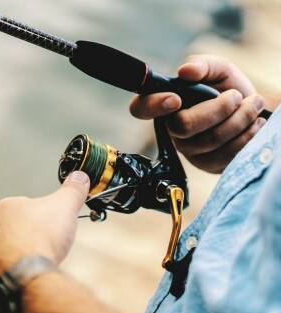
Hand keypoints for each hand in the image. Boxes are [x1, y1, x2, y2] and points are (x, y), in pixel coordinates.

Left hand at [0, 171, 89, 294]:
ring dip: (30, 252)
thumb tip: (80, 177)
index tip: (57, 222)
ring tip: (45, 257)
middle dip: (37, 233)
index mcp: (6, 207)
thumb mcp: (65, 205)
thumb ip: (73, 190)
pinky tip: (35, 271)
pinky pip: (11, 269)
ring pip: (15, 249)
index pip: (29, 205)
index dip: (47, 213)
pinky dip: (23, 270)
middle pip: (21, 227)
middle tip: (52, 240)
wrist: (26, 274)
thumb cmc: (40, 237)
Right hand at [130, 55, 265, 172]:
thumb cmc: (228, 90)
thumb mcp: (219, 70)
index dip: (153, 105)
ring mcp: (189, 150)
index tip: (176, 98)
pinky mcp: (206, 164)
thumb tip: (185, 71)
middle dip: (217, 109)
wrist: (251, 113)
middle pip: (183, 126)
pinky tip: (252, 124)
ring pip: (210, 140)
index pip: (141, 108)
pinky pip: (225, 154)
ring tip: (252, 105)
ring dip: (239, 119)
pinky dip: (246, 135)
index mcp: (167, 104)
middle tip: (235, 96)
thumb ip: (204, 65)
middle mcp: (173, 129)